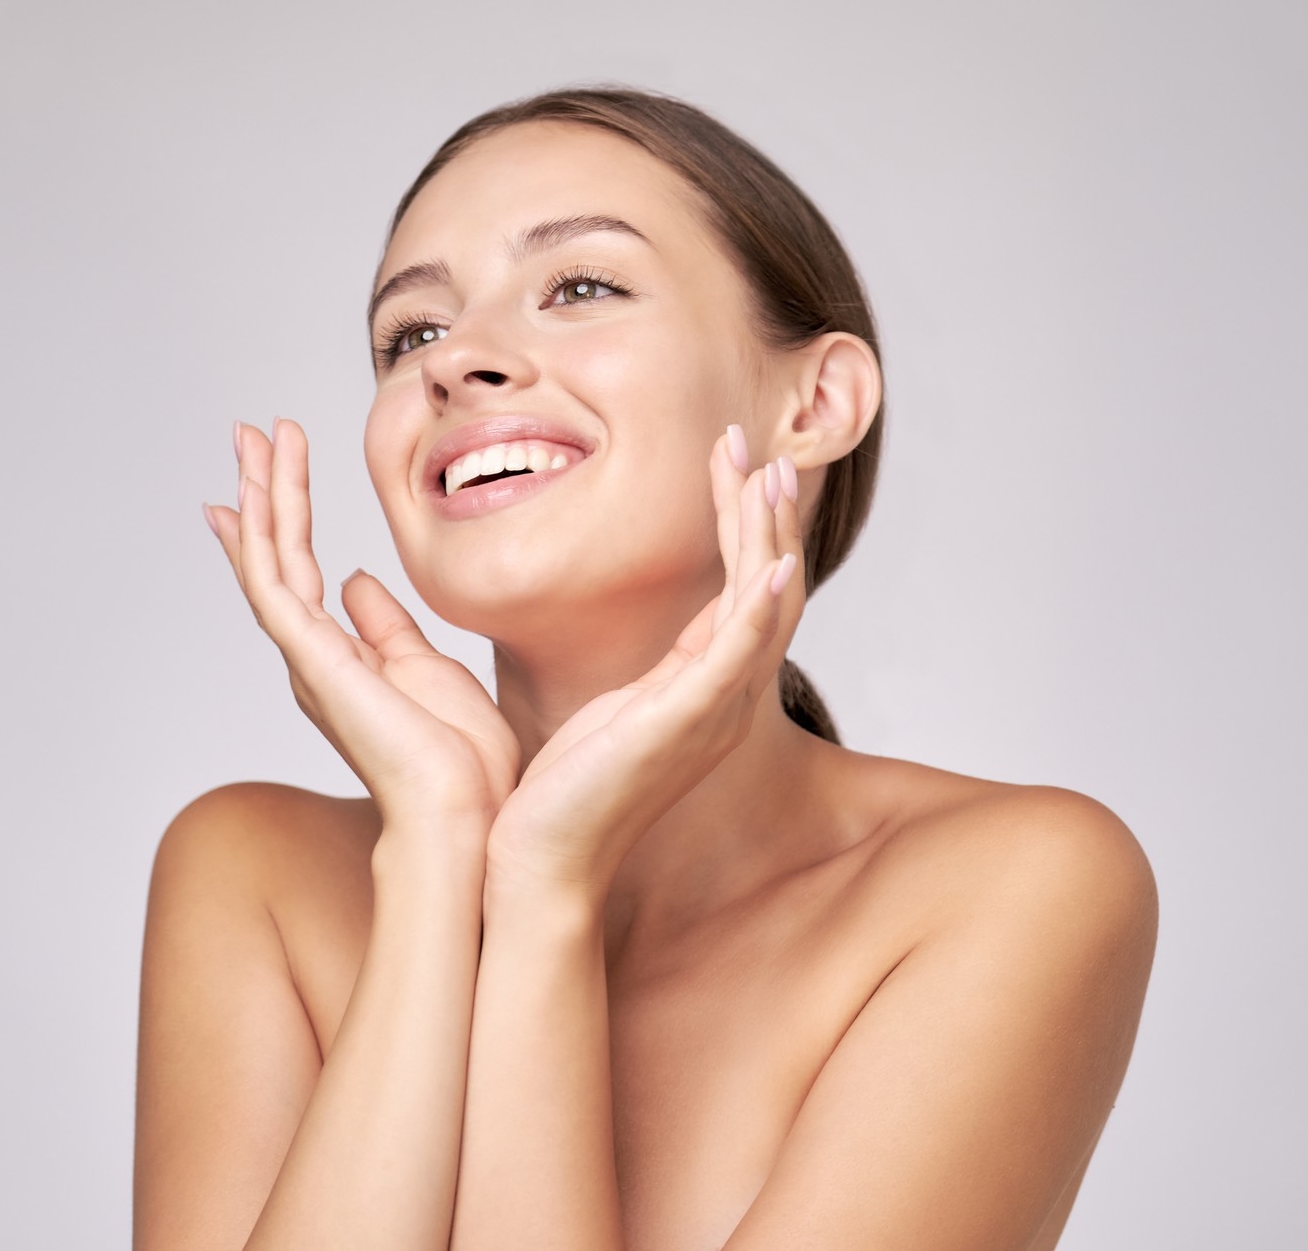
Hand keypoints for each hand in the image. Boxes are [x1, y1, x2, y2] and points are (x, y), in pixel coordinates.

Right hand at [206, 418, 520, 832]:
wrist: (466, 814)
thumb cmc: (462, 761)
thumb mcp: (428, 669)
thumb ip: (387, 626)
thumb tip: (360, 581)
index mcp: (340, 661)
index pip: (298, 576)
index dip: (281, 521)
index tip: (266, 476)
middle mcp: (312, 657)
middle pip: (274, 558)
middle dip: (262, 491)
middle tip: (248, 433)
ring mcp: (308, 658)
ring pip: (269, 560)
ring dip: (261, 493)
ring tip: (252, 436)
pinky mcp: (313, 660)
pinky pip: (276, 584)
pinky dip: (263, 533)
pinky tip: (256, 491)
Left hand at [483, 426, 805, 896]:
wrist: (537, 859)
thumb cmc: (560, 791)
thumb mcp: (605, 708)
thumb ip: (637, 669)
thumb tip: (627, 626)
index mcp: (704, 691)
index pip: (743, 591)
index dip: (743, 524)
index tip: (731, 461)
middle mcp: (723, 701)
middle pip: (770, 591)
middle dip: (765, 516)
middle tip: (754, 449)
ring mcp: (711, 715)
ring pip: (763, 611)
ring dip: (768, 541)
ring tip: (765, 477)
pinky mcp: (684, 727)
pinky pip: (737, 660)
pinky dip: (760, 610)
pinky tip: (771, 566)